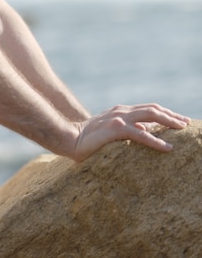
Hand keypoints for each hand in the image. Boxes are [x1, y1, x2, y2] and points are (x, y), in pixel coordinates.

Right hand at [72, 103, 190, 161]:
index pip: (148, 108)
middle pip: (153, 109)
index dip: (165, 113)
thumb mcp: (112, 132)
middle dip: (171, 115)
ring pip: (150, 115)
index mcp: (122, 111)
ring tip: (182, 129)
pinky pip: (141, 134)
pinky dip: (156, 141)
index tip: (180, 120)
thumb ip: (127, 130)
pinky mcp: (116, 129)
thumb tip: (146, 132)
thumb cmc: (89, 139)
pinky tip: (168, 148)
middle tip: (186, 123)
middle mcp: (122, 111)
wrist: (70, 139)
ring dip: (169, 121)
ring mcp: (119, 118)